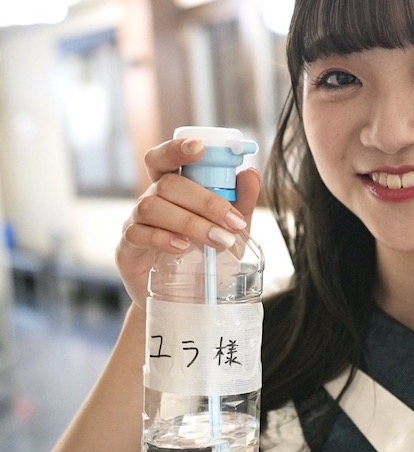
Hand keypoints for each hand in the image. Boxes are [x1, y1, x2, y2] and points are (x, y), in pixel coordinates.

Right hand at [116, 137, 260, 309]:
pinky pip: (137, 233)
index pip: (167, 158)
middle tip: (233, 222)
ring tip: (217, 241)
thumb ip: (241, 204)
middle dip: (205, 201)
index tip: (200, 149)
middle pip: (168, 183)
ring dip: (190, 221)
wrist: (184, 303)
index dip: (178, 148)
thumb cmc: (205, 261)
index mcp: (174, 189)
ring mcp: (135, 222)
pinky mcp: (126, 248)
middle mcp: (151, 199)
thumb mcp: (231, 233)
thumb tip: (250, 174)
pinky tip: (182, 247)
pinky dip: (162, 238)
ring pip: (152, 206)